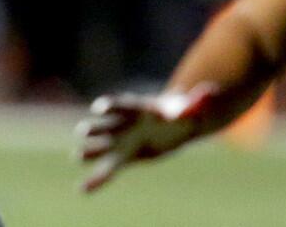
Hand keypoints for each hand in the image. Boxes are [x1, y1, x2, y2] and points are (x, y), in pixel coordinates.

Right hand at [76, 82, 217, 192]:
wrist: (176, 124)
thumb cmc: (183, 112)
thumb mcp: (192, 108)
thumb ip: (196, 103)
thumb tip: (207, 94)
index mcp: (137, 109)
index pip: (120, 105)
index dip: (110, 106)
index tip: (99, 108)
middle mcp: (123, 124)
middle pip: (105, 125)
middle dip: (94, 128)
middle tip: (82, 131)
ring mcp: (121, 141)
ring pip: (101, 147)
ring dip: (89, 151)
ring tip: (78, 157)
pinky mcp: (125, 158)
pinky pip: (109, 169)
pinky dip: (96, 180)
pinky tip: (83, 189)